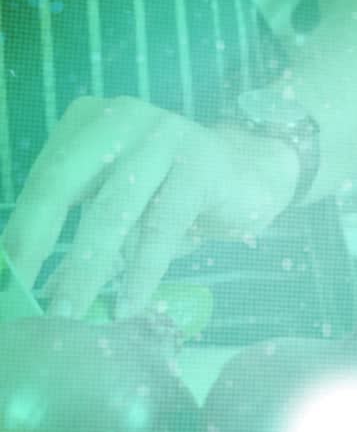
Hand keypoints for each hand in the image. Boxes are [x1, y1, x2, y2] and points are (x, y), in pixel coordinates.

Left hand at [0, 96, 298, 318]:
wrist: (257, 174)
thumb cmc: (179, 193)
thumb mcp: (125, 202)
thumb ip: (85, 227)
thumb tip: (39, 287)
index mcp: (92, 121)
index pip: (45, 176)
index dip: (21, 227)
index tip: (3, 273)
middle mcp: (122, 118)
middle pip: (64, 184)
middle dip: (36, 241)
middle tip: (20, 292)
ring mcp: (164, 137)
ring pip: (113, 211)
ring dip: (86, 268)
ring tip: (68, 313)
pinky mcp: (200, 166)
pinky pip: (162, 227)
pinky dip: (142, 272)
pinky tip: (128, 305)